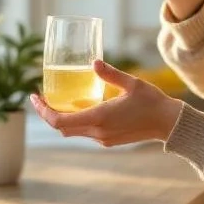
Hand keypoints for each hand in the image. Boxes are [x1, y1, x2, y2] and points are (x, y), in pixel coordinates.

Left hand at [30, 60, 184, 146]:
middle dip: (48, 114)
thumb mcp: (131, 83)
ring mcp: (103, 139)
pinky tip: (77, 107)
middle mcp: (97, 132)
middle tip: (40, 98)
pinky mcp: (108, 140)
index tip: (35, 97)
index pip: (59, 121)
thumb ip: (110, 73)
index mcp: (99, 118)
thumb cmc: (152, 102)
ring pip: (72, 131)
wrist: (169, 124)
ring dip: (61, 118)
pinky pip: (84, 132)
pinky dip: (75, 121)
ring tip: (55, 100)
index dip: (43, 111)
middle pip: (62, 128)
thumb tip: (94, 62)